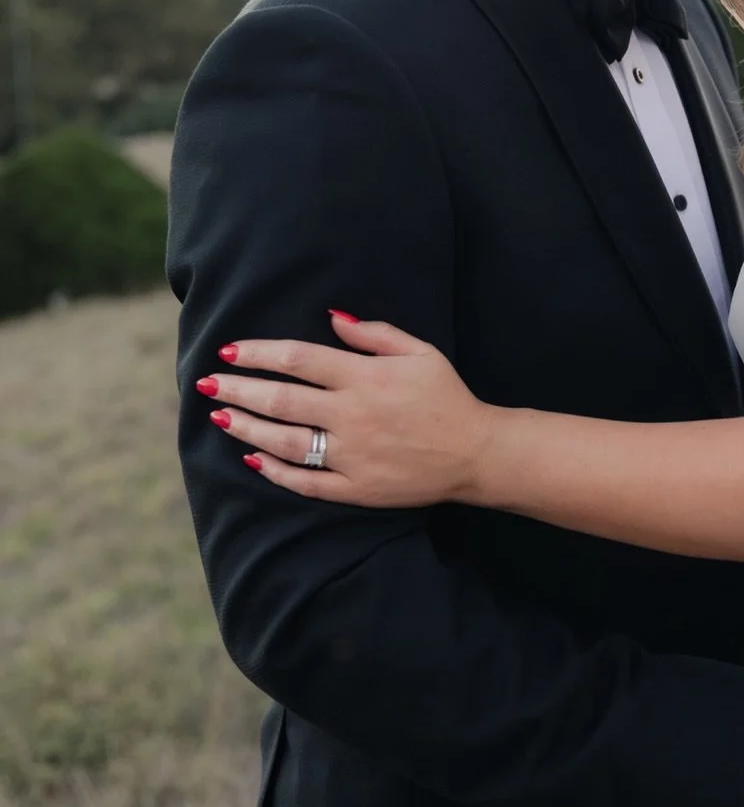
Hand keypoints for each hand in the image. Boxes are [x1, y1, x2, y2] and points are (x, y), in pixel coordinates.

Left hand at [198, 313, 494, 505]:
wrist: (475, 452)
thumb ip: (374, 334)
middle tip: (207, 382)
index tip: (231, 350)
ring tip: (222, 415)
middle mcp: (352, 416)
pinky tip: (252, 460)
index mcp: (365, 378)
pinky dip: (275, 472)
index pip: (299, 360)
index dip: (260, 353)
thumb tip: (331, 317)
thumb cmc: (446, 396)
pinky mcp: (356, 488)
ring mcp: (352, 455)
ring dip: (247, 428)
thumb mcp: (420, 352)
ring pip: (285, 442)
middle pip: (282, 399)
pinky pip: (306, 481)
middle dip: (239, 388)